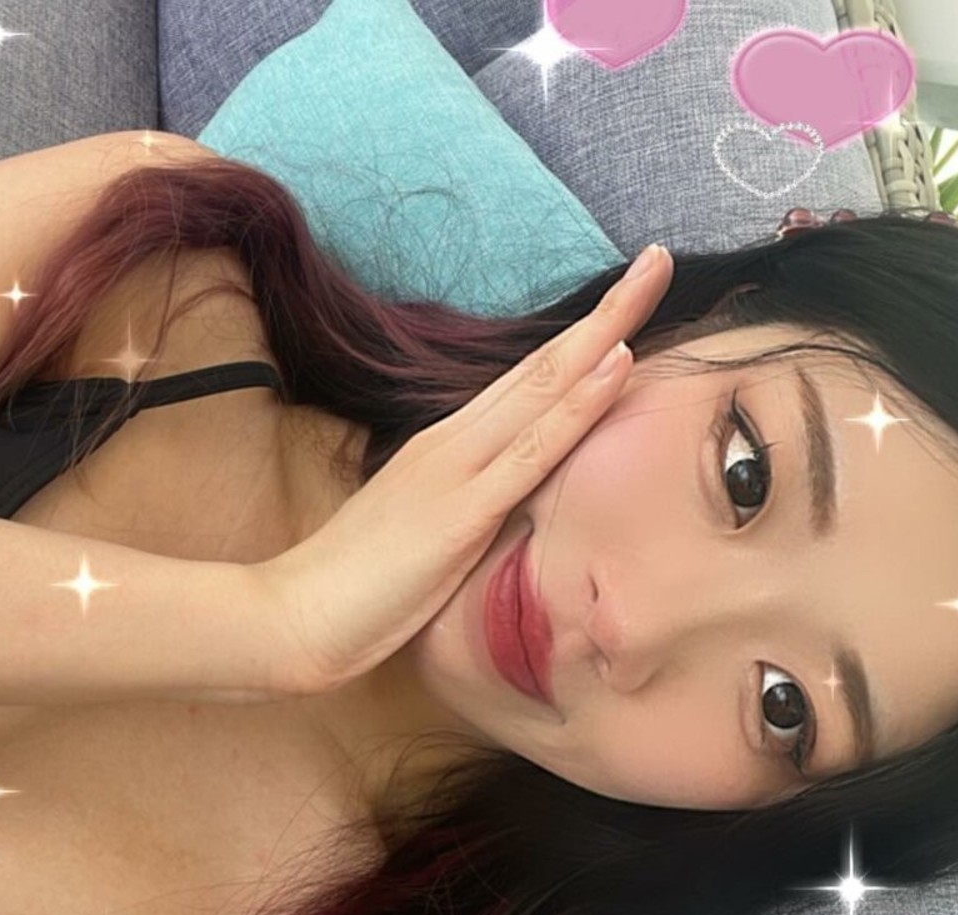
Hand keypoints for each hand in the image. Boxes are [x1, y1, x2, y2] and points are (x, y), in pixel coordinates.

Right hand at [252, 244, 673, 696]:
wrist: (300, 614)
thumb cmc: (358, 584)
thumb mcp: (423, 532)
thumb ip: (464, 507)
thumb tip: (505, 506)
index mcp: (449, 448)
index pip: (528, 384)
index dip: (580, 340)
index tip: (627, 302)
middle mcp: (456, 442)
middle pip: (543, 366)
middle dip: (607, 311)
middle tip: (657, 259)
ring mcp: (460, 470)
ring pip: (544, 390)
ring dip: (604, 333)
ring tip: (650, 281)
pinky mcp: (463, 511)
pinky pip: (532, 451)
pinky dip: (578, 405)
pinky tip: (614, 365)